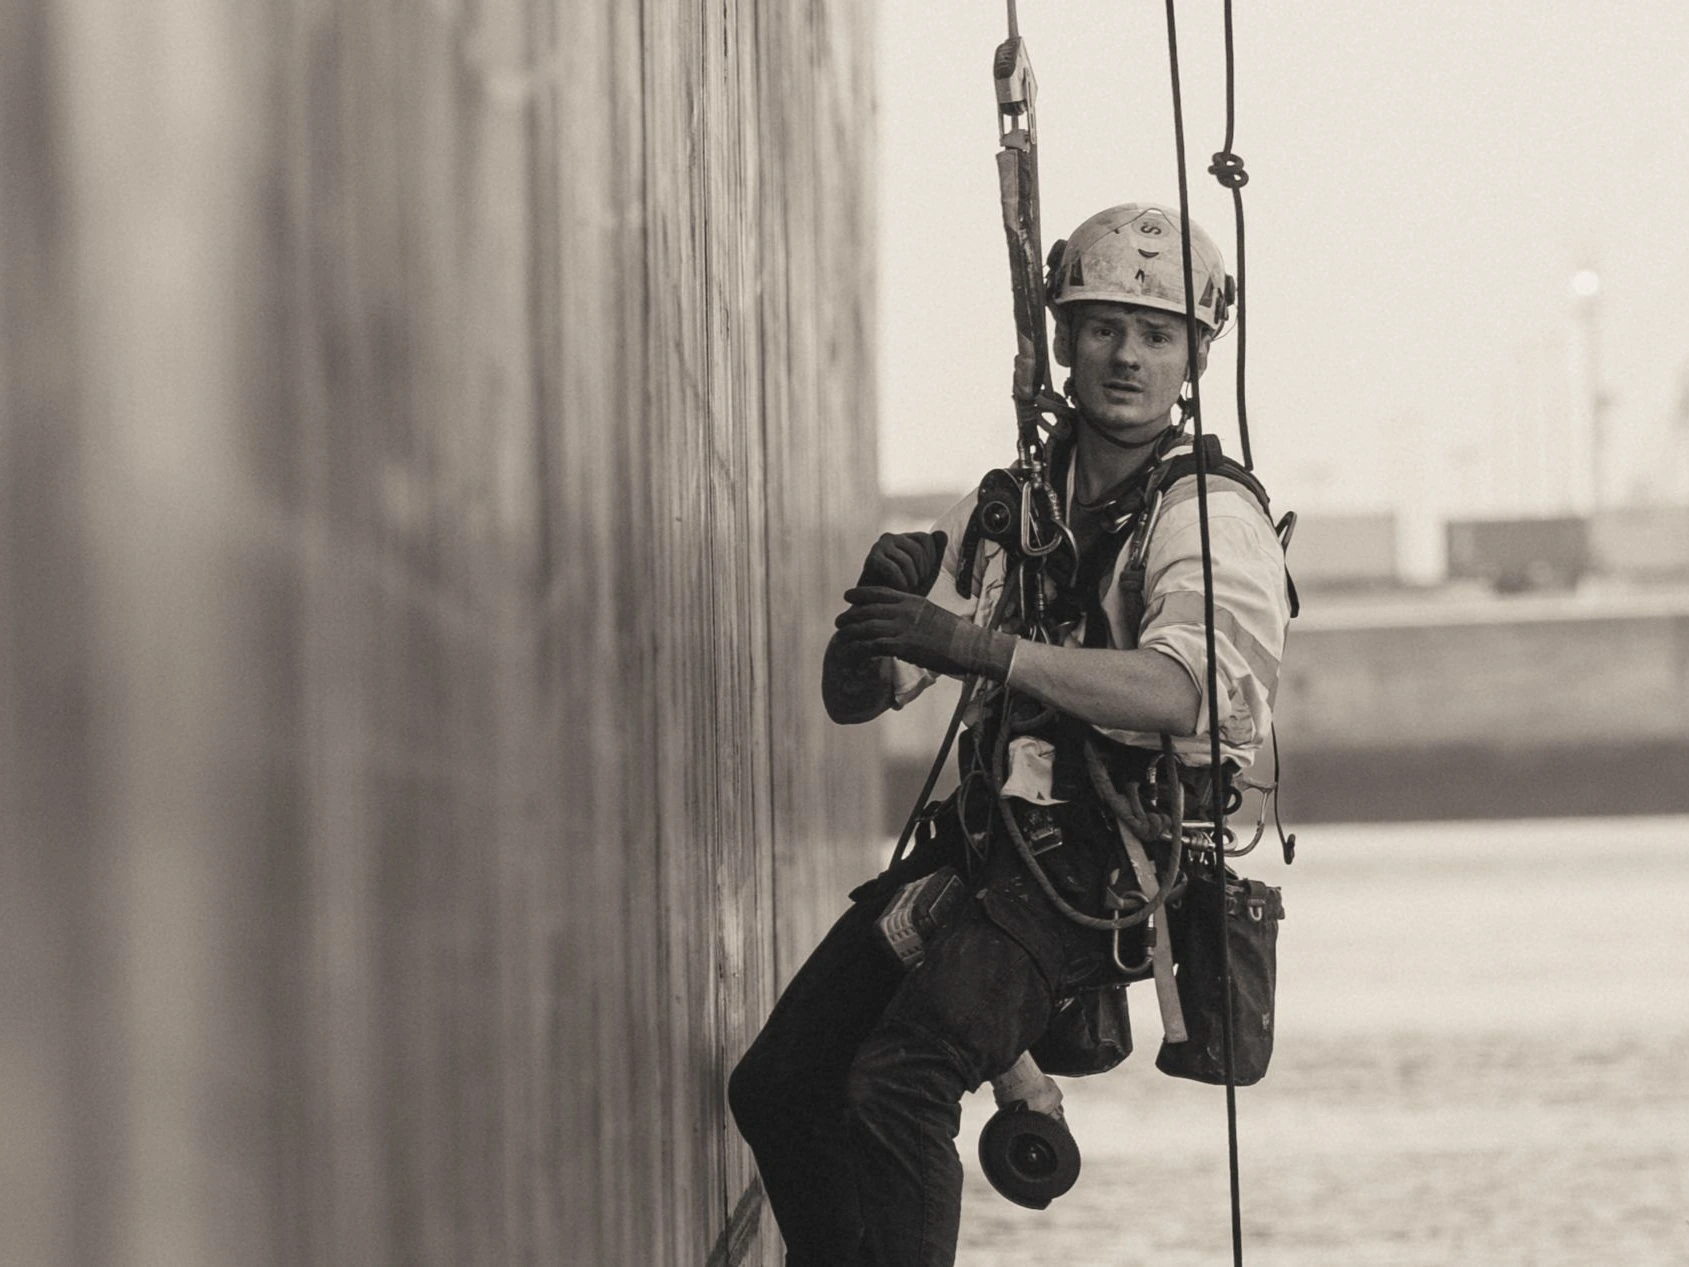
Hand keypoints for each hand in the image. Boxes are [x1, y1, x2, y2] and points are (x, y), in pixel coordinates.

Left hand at [834, 586, 1014, 679]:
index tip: (848, 596)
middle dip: (851, 615)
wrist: (969, 645)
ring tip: (840, 636)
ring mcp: (904, 627)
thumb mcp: (934, 614)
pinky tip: (855, 651)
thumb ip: (916, 613)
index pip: (880, 592)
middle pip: (869, 609)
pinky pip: (875, 645)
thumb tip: (907, 618)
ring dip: (851, 631)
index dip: (861, 594)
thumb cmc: (955, 634)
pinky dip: (861, 648)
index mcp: (913, 600)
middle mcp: (906, 610)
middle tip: (839, 621)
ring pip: (868, 626)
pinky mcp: (904, 645)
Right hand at [857, 531, 948, 594]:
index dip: (931, 558)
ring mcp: (880, 546)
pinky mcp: (872, 558)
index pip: (926, 539)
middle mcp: (891, 537)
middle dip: (922, 571)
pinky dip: (900, 581)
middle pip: (917, 550)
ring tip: (911, 589)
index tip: (926, 575)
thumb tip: (942, 533)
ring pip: (906, 560)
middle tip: (918, 585)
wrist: (879, 603)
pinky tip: (902, 589)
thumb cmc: (904, 588)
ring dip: (912, 578)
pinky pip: (893, 568)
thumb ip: (936, 553)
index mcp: (904, 538)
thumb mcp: (926, 572)